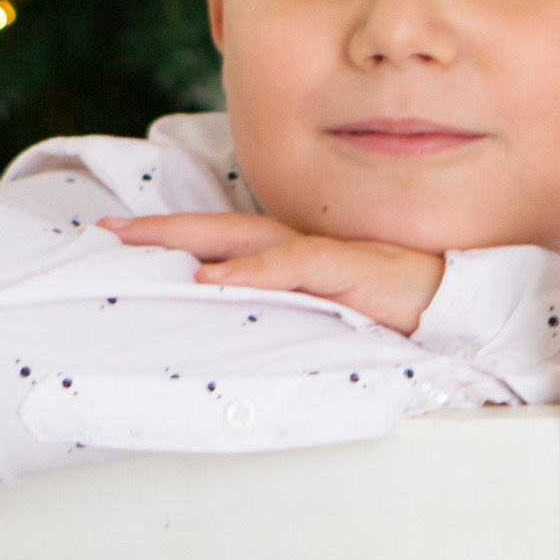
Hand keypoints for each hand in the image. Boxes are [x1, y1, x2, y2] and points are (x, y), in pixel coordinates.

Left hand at [99, 210, 444, 336]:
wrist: (454, 306)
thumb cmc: (393, 313)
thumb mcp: (324, 319)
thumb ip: (283, 318)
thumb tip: (233, 331)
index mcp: (291, 261)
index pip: (222, 240)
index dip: (172, 236)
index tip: (118, 237)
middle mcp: (299, 250)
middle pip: (218, 229)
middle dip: (161, 228)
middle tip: (105, 230)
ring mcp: (323, 257)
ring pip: (246, 236)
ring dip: (191, 237)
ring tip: (141, 242)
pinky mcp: (348, 270)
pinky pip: (293, 265)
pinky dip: (252, 269)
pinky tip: (214, 276)